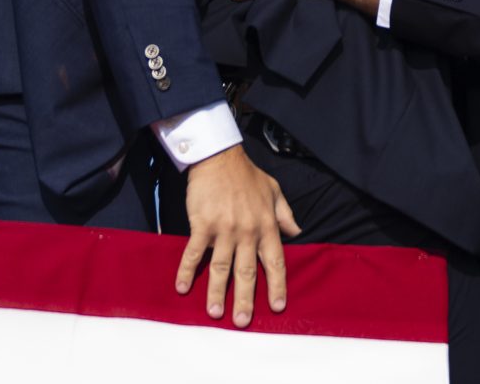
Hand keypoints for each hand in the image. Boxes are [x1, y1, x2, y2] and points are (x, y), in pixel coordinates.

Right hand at [174, 144, 300, 327]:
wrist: (220, 158)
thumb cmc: (248, 176)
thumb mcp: (274, 192)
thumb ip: (285, 215)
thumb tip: (297, 233)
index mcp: (266, 225)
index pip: (275, 261)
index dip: (277, 285)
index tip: (278, 307)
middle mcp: (247, 231)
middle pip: (247, 271)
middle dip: (246, 299)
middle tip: (243, 322)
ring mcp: (224, 229)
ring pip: (221, 267)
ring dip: (217, 292)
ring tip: (215, 314)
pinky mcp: (202, 224)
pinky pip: (194, 252)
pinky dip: (187, 270)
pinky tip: (182, 288)